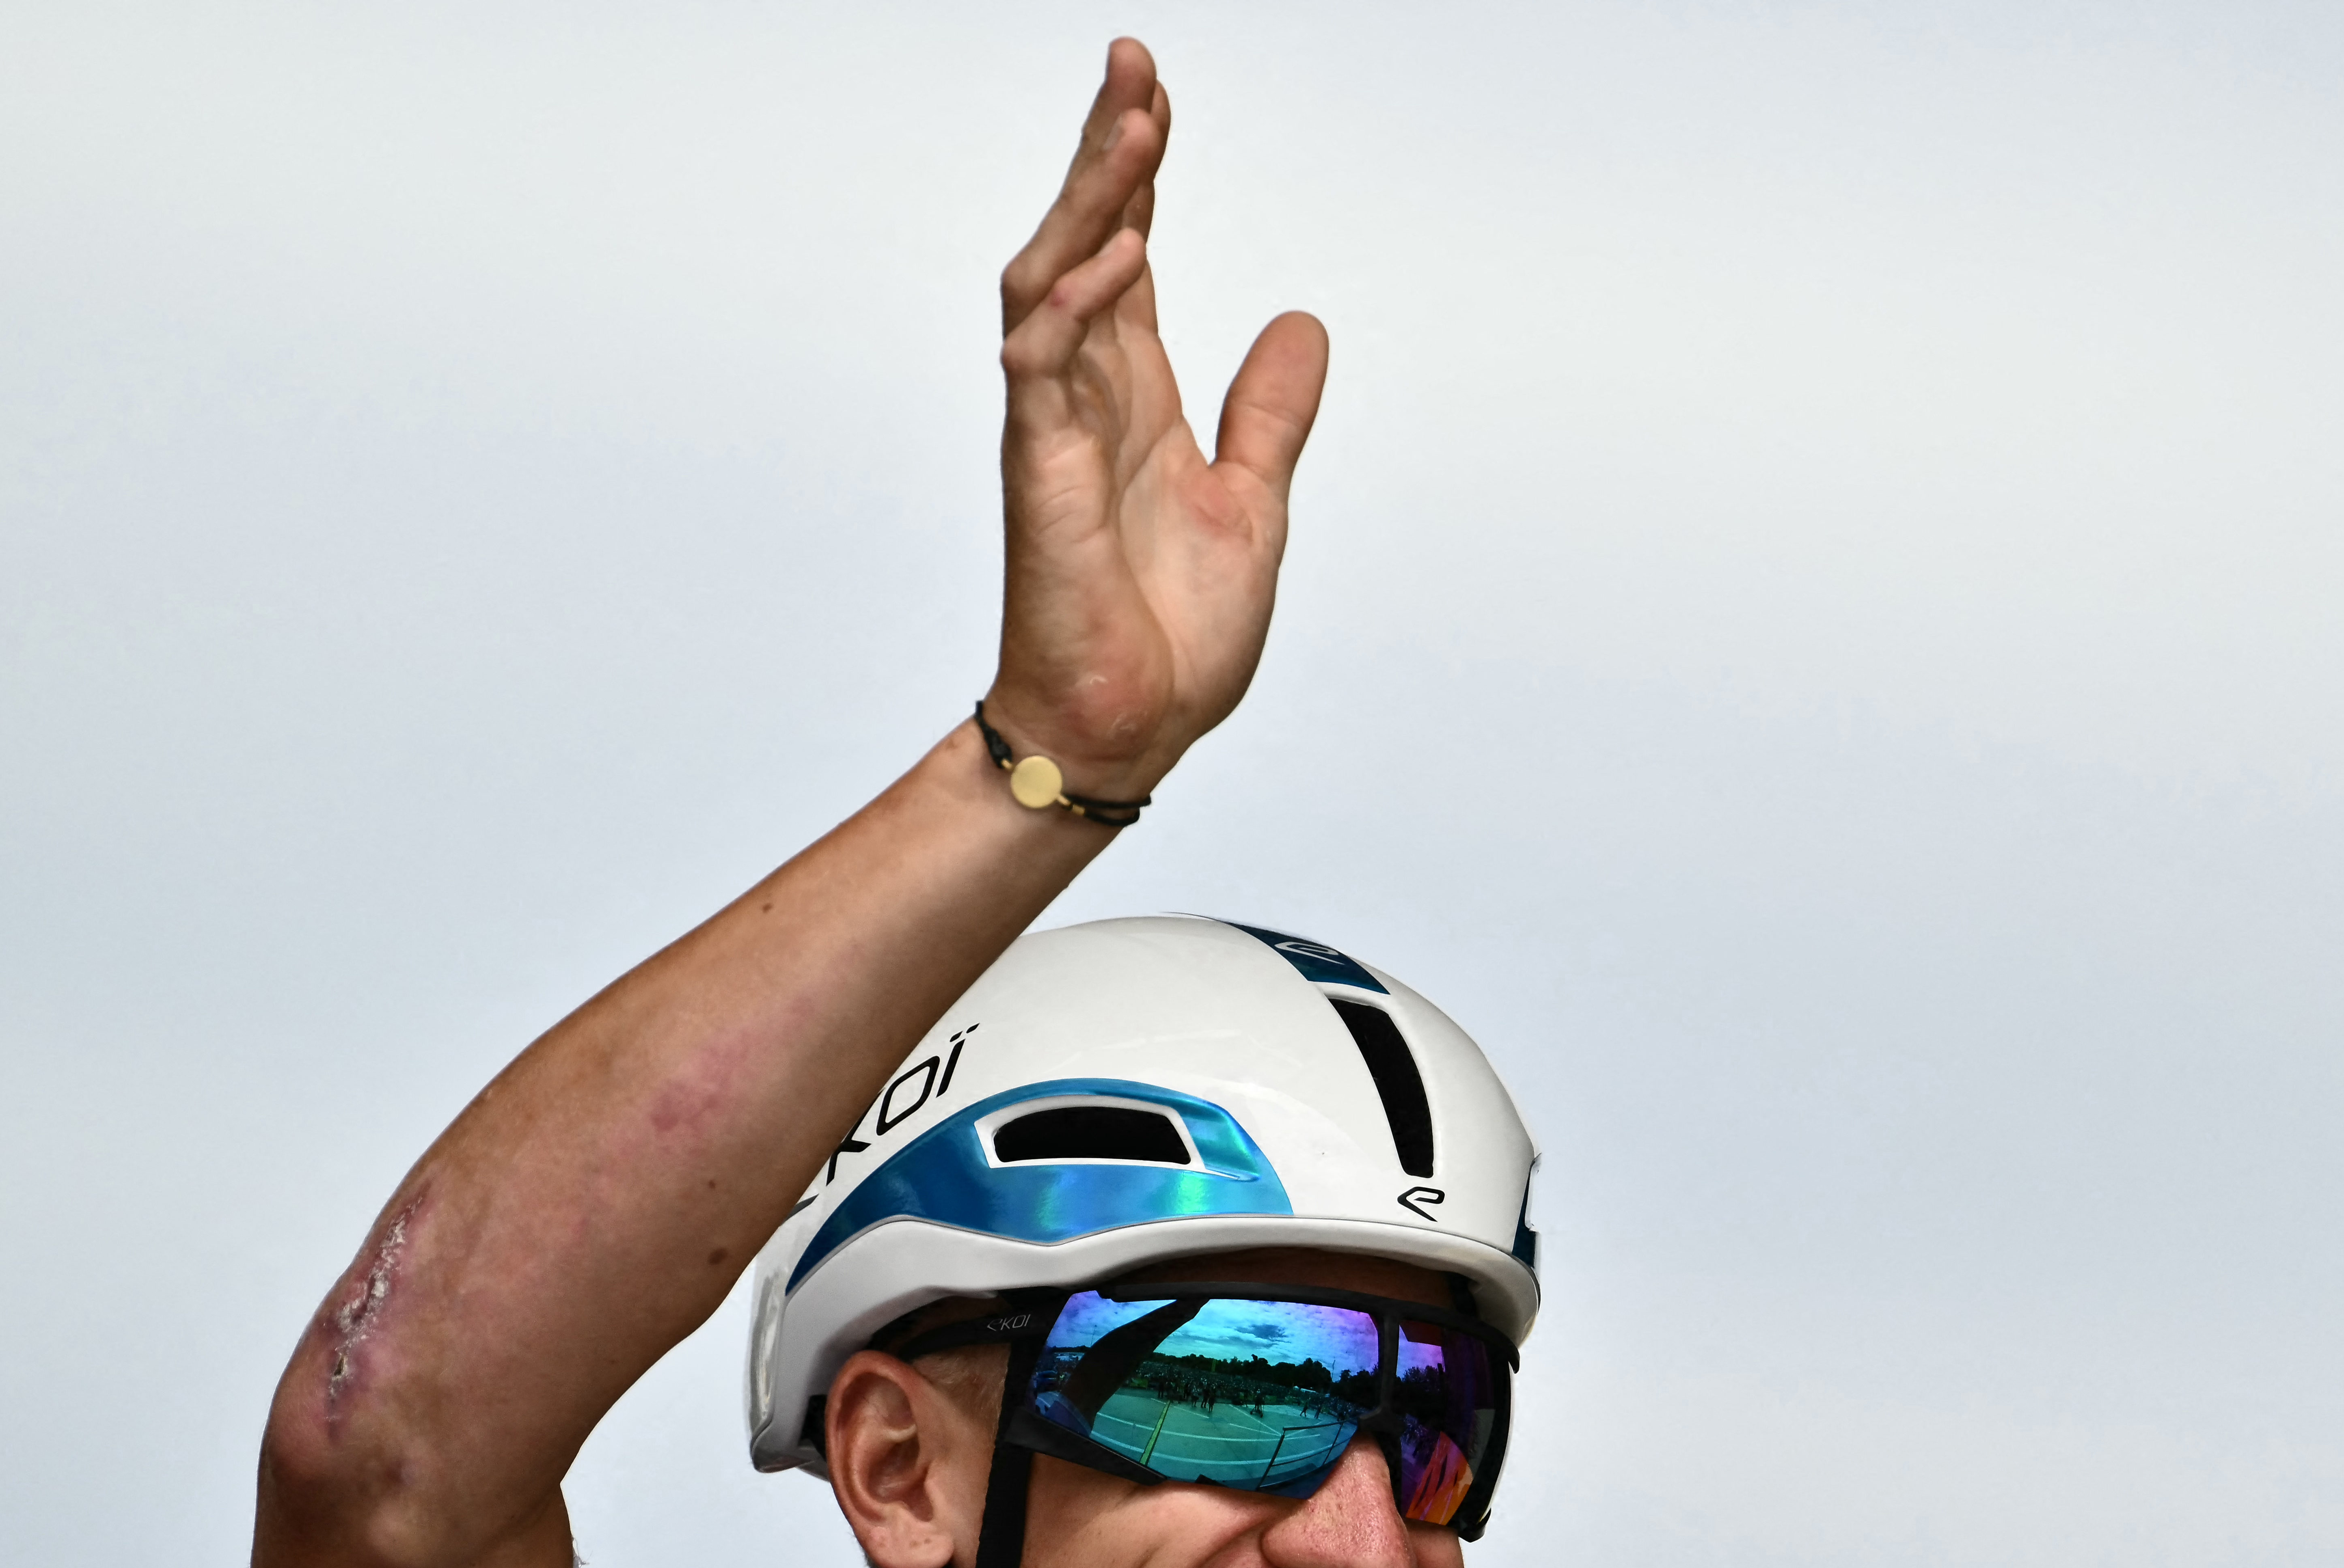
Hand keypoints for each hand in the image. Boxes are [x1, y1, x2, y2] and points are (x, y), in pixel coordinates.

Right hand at [981, 39, 1327, 796]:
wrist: (1133, 726)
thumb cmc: (1171, 634)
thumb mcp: (1252, 503)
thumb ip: (1270, 414)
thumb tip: (1301, 327)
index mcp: (1135, 397)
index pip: (1127, 254)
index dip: (1138, 172)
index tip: (1153, 95)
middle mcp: (1086, 396)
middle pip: (1083, 240)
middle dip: (1105, 151)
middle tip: (1133, 65)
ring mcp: (1056, 430)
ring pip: (1051, 281)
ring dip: (1090, 202)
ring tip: (1133, 126)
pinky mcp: (1044, 477)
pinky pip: (1042, 370)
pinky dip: (1075, 308)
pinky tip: (1116, 256)